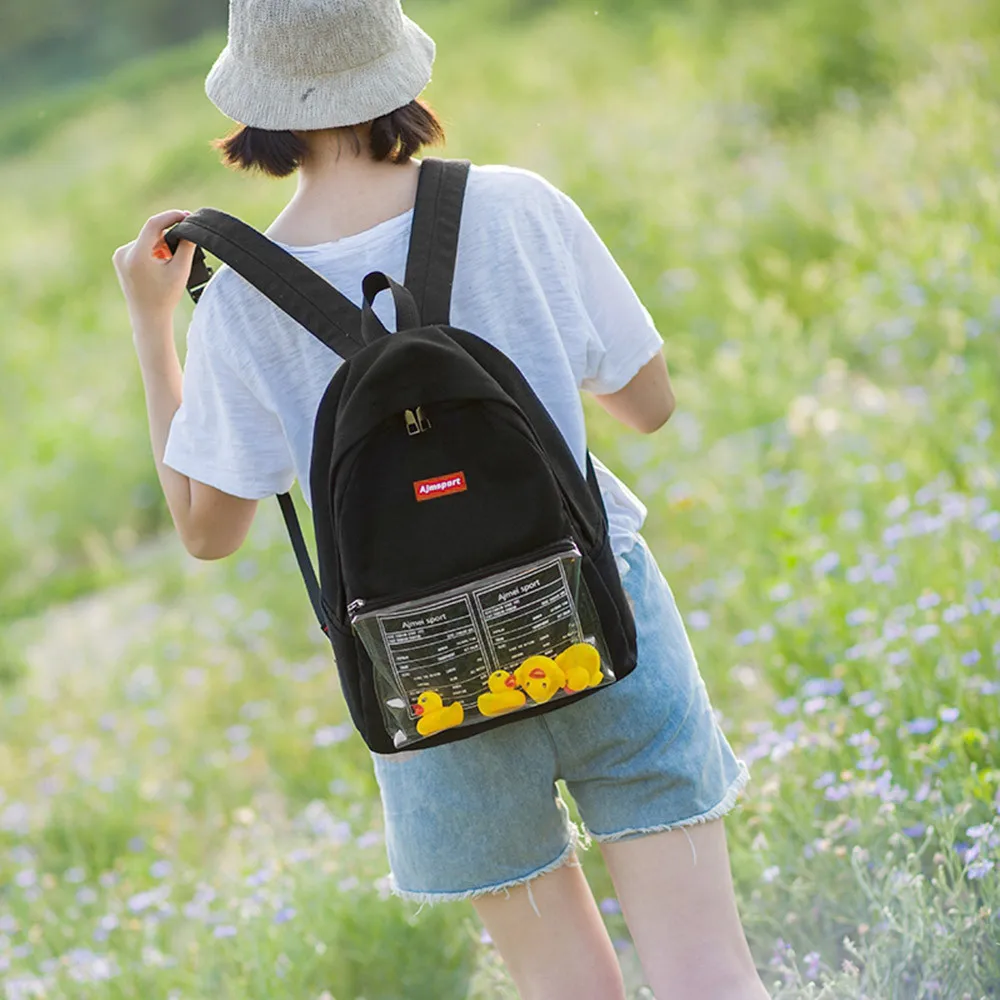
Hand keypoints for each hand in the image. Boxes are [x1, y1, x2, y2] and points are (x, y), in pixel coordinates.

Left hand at [112, 210, 196, 329]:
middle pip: (151, 233)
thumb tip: (188, 227)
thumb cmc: (166, 297)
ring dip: (160, 245)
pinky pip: (140, 247)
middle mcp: (124, 252)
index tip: (186, 216)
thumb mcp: (180, 270)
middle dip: (168, 237)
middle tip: (185, 244)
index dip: (171, 217)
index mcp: (137, 255)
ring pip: (146, 240)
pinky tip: (160, 267)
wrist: (149, 318)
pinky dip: (152, 251)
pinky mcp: (120, 260)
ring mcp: (119, 256)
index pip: (154, 224)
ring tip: (170, 263)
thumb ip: (186, 246)